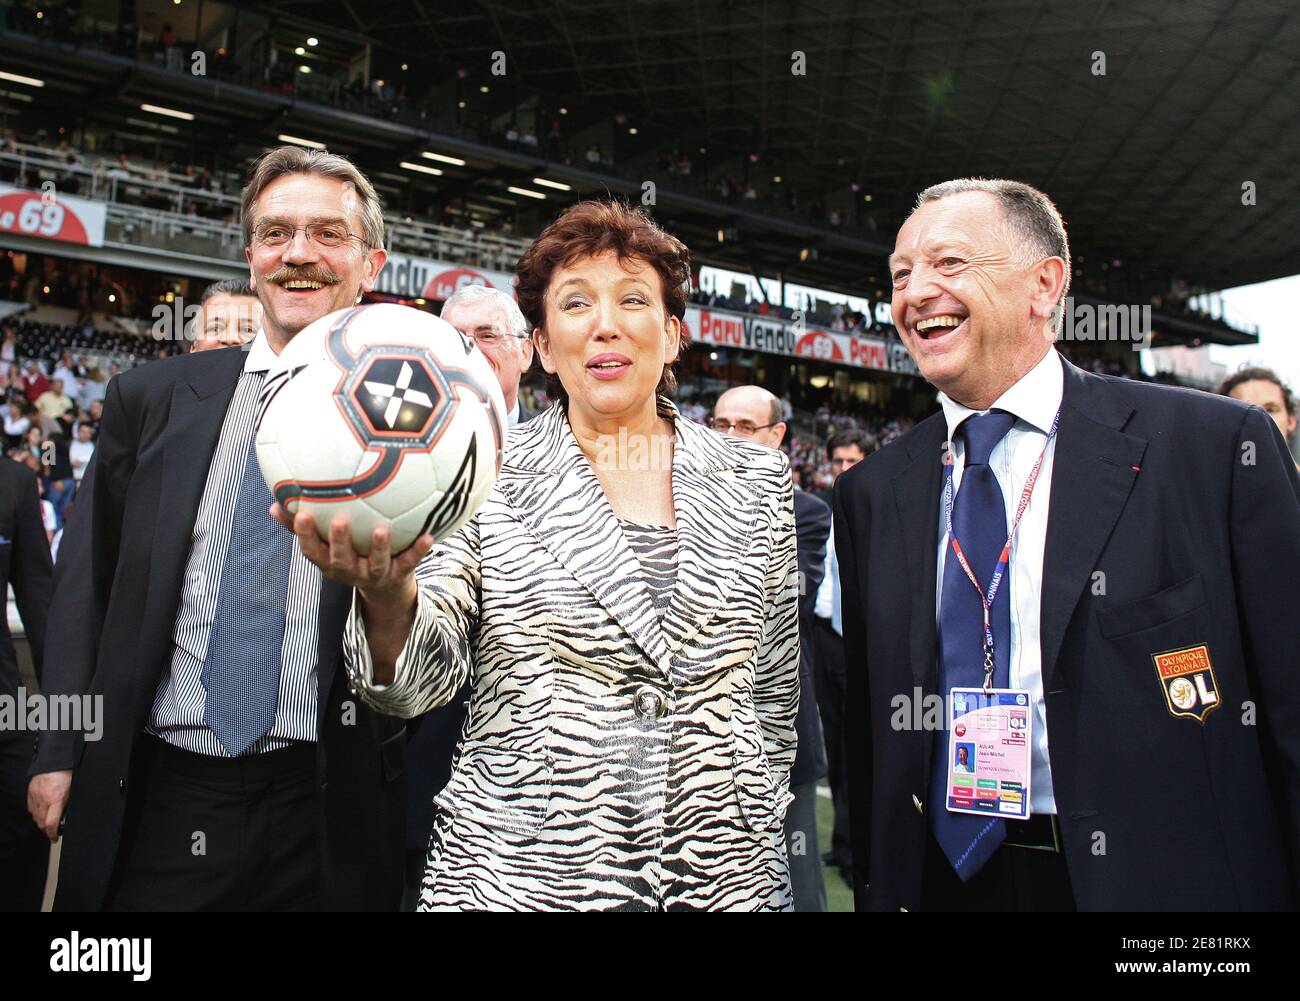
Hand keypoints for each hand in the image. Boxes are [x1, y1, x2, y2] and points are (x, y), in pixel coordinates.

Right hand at [28, 770, 71, 840]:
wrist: (55, 759)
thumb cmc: (67, 772)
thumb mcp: (74, 789)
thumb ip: (70, 803)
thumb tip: (70, 814)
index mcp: (55, 799)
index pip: (51, 823)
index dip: (52, 834)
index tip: (55, 838)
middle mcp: (43, 799)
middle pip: (41, 822)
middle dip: (47, 829)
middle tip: (53, 831)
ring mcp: (35, 796)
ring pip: (35, 816)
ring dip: (41, 821)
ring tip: (49, 821)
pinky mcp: (31, 792)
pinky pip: (31, 808)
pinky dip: (36, 813)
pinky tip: (43, 812)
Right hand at [270, 503, 433, 606]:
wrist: (385, 588)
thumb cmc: (349, 555)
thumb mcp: (325, 545)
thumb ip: (301, 525)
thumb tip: (273, 505)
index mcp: (330, 563)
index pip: (312, 551)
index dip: (305, 536)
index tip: (302, 515)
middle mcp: (351, 571)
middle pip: (342, 560)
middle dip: (339, 542)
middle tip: (340, 521)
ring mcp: (376, 574)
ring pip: (376, 563)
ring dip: (379, 548)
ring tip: (381, 530)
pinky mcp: (400, 574)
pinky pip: (410, 562)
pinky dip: (418, 550)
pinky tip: (428, 535)